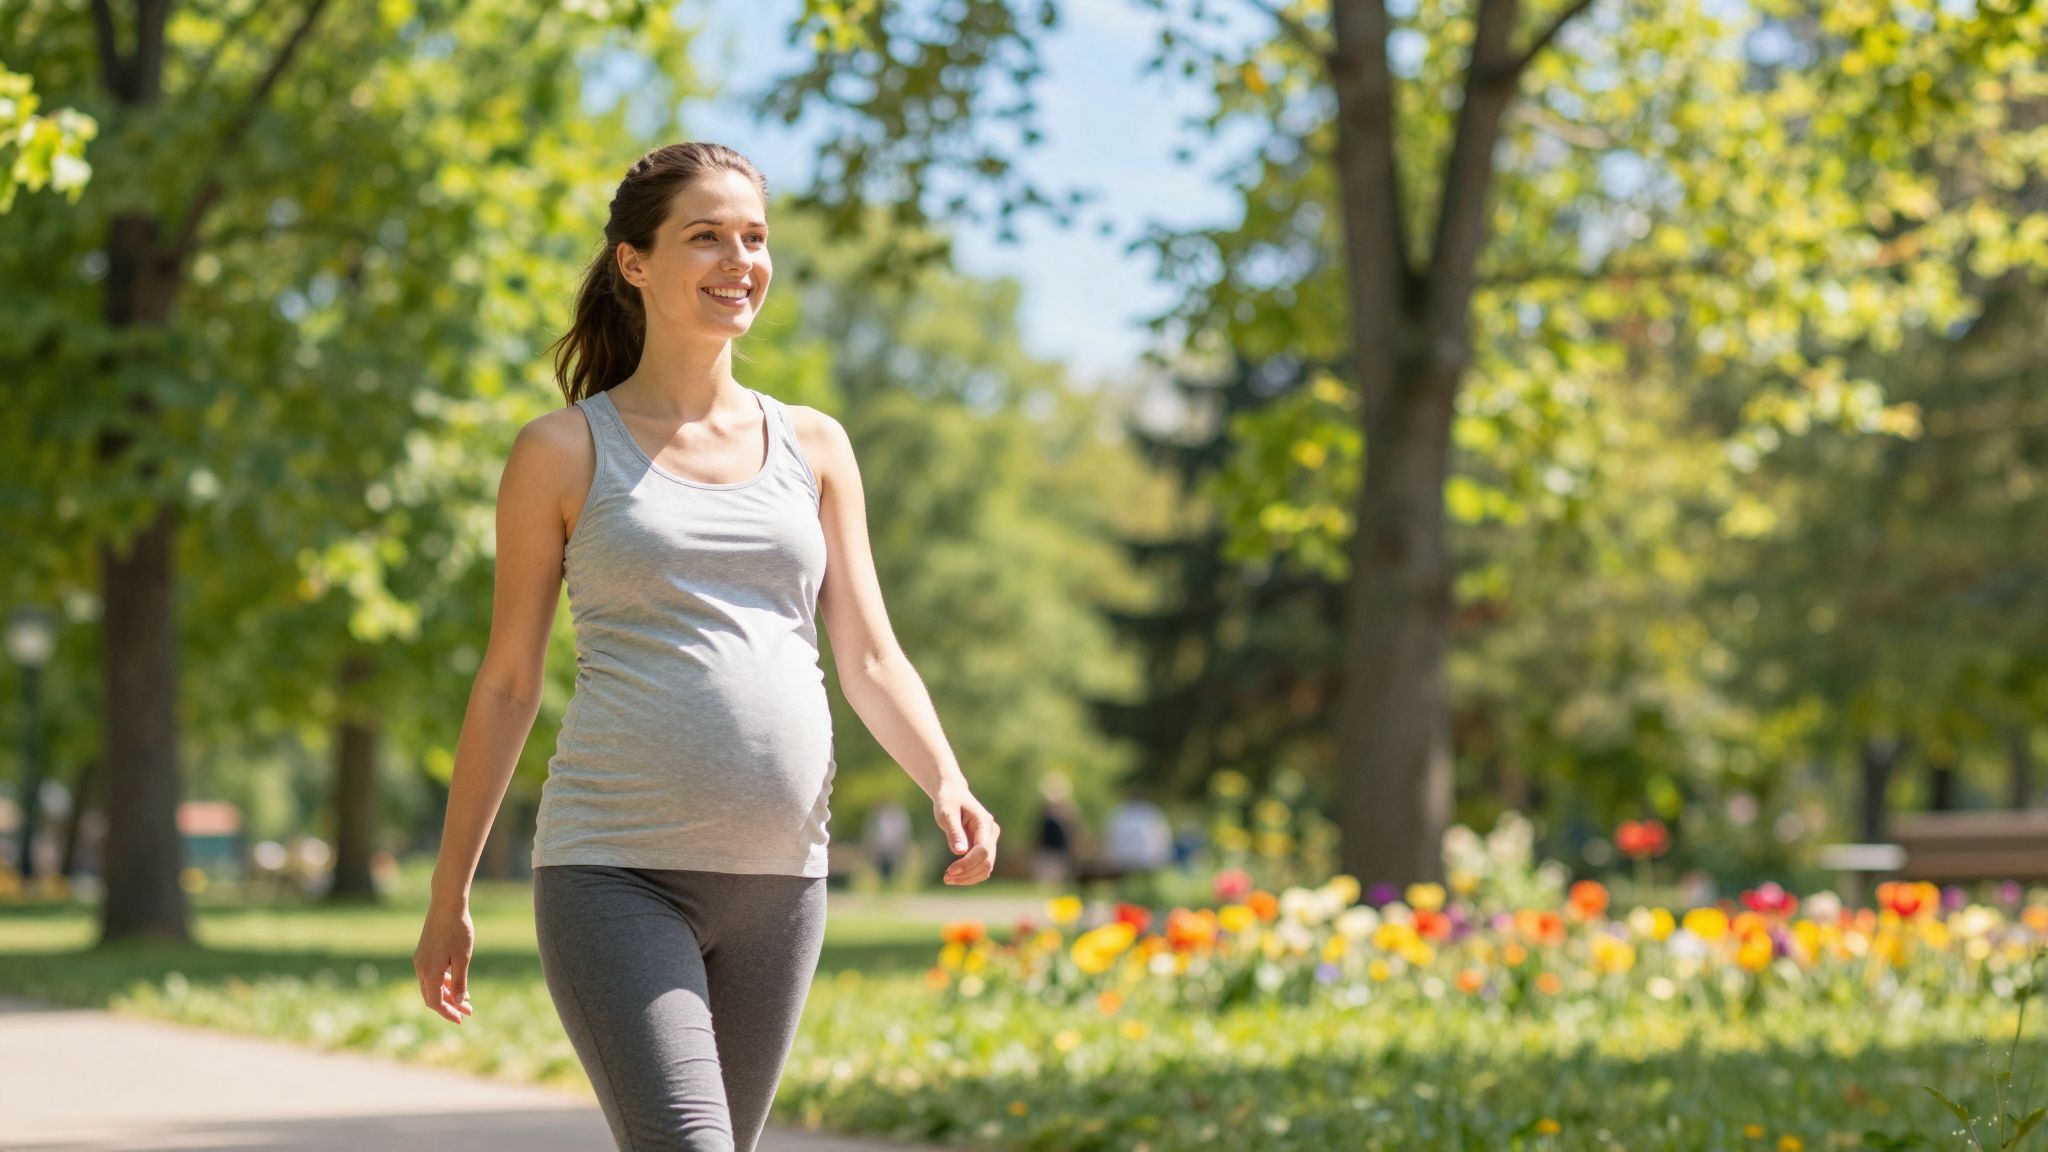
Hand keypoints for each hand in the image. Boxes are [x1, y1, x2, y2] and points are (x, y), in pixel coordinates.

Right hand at [413, 898, 476, 1023]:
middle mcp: (420, 968)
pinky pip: (431, 974)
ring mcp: (420, 959)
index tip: (462, 1019)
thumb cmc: (458, 931)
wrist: (446, 905)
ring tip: (467, 999)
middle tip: (468, 1011)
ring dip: (447, 993)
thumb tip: (459, 1002)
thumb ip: (459, 982)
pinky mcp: (423, 951)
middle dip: (449, 1005)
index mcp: (429, 973)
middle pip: (432, 996)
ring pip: (431, 985)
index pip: (435, 1002)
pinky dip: (443, 981)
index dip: (448, 1013)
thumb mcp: (463, 959)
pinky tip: (456, 980)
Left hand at [933, 778, 998, 885]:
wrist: (953, 794)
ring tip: (948, 879)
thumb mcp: (947, 814)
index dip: (968, 864)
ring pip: (987, 868)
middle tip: (945, 878)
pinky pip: (982, 866)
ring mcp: (990, 840)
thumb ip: (954, 832)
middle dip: (967, 874)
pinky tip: (955, 876)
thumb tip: (960, 852)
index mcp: (984, 822)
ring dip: (969, 877)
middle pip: (987, 862)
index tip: (949, 871)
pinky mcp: (985, 847)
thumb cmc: (948, 802)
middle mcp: (991, 832)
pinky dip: (970, 875)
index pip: (982, 850)